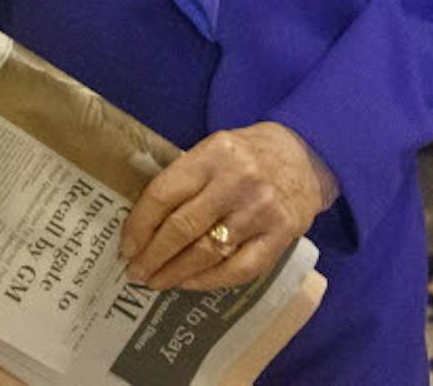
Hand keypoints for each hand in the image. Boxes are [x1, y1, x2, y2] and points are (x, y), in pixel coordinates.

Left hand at [121, 123, 336, 293]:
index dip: (139, 225)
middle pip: (182, 227)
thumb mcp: (214, 148)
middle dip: (152, 256)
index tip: (125, 247)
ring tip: (155, 281)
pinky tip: (189, 284)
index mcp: (213, 153)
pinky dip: (209, 281)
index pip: (164, 194)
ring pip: (207, 252)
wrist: (306, 155)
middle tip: (135, 272)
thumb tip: (142, 222)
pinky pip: (239, 269)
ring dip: (174, 273)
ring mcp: (261, 210)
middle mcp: (237, 181)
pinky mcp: (281, 235)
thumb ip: (185, 177)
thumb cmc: (248, 153)